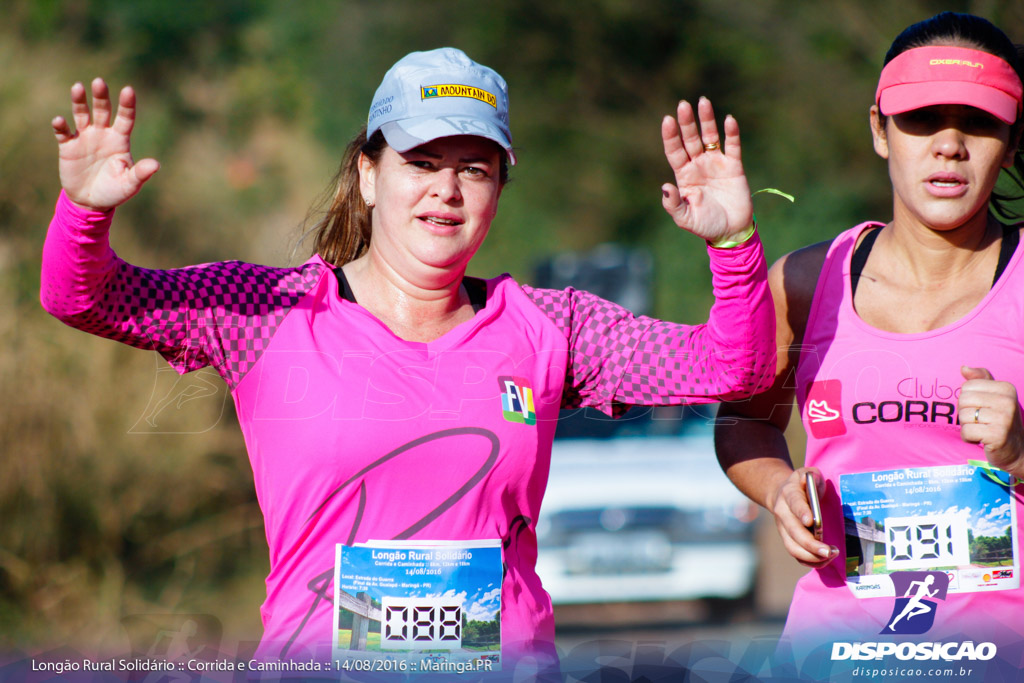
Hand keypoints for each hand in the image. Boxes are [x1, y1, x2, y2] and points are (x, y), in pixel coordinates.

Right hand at [51, 78, 158, 211]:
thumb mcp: (129, 185)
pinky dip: (61, 126)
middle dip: (101, 96)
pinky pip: (63, 133)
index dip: (127, 104)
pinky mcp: (68, 146)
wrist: (91, 201)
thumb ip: (140, 174)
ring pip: (82, 114)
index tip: (128, 90)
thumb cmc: (114, 191)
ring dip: (79, 102)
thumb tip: (156, 165)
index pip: (126, 118)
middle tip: (99, 82)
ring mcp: (85, 138)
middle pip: (103, 110)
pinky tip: (59, 121)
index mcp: (120, 140)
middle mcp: (103, 134)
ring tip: (77, 87)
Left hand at [660, 97, 752, 241]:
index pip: (675, 151)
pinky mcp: (734, 166)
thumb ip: (673, 205)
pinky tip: (729, 120)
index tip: (667, 120)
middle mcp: (698, 165)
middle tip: (683, 105)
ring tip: (703, 101)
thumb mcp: (686, 219)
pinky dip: (732, 133)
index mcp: (684, 176)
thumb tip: (665, 187)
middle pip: (690, 139)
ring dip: (707, 120)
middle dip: (687, 122)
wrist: (731, 231)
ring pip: (710, 137)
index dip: (671, 136)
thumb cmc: (705, 225)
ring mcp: (716, 163)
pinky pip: (733, 146)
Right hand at [767, 467, 837, 567]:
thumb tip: (816, 483)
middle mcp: (783, 513)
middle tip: (828, 551)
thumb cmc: (802, 484)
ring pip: (793, 547)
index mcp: (788, 494)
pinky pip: (797, 555)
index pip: (794, 503)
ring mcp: (783, 529)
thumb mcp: (807, 474)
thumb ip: (813, 476)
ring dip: (811, 556)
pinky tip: (825, 559)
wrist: (781, 493)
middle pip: (794, 531)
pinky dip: (811, 561)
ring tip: (831, 555)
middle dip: (810, 544)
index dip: (801, 512)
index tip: (811, 522)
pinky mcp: (788, 540)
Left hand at [958, 366, 1023, 475]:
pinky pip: (966, 432)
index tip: (982, 409)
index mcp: (1006, 388)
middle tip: (980, 422)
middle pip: (963, 400)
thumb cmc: (999, 421)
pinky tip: (982, 439)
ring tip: (982, 430)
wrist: (1016, 451)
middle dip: (965, 413)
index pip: (967, 387)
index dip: (968, 400)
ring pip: (963, 416)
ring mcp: (1004, 418)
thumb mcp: (994, 397)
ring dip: (967, 426)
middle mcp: (1007, 401)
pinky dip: (968, 438)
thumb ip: (980, 380)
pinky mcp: (997, 435)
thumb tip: (964, 368)